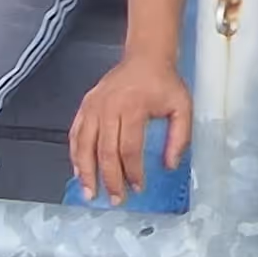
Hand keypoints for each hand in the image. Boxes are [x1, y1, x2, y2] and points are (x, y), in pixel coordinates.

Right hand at [70, 51, 193, 201]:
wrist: (146, 57)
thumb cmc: (164, 83)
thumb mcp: (182, 107)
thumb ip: (180, 137)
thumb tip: (169, 166)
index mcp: (133, 107)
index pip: (129, 148)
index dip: (132, 172)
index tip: (138, 188)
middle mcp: (109, 107)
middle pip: (105, 151)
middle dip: (110, 179)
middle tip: (115, 199)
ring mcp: (94, 105)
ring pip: (84, 145)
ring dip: (86, 172)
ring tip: (89, 193)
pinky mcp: (86, 105)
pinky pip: (75, 133)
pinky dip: (75, 154)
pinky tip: (79, 170)